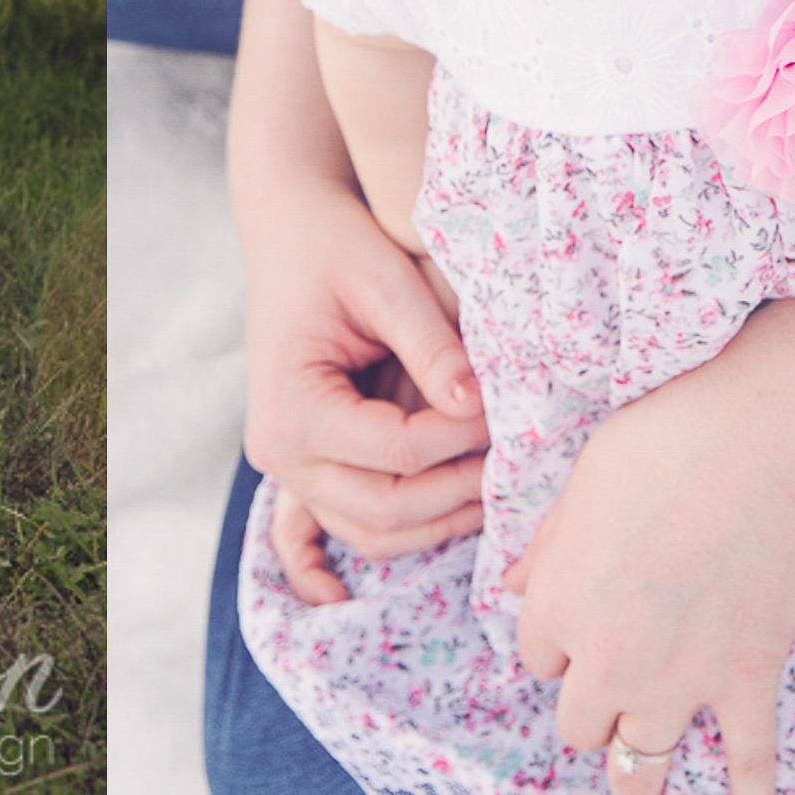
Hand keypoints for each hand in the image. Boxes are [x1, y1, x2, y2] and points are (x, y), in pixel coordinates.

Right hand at [241, 191, 487, 586]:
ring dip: (438, 522)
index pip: (398, 452)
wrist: (288, 232)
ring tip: (496, 488)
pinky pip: (349, 524)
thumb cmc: (335, 247)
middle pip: (385, 509)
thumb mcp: (385, 282)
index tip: (507, 409)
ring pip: (371, 532)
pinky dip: (395, 535)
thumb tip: (478, 408)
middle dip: (459, 492)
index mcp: (291, 407)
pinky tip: (424, 562)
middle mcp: (278, 450)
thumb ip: (432, 347)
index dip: (464, 440)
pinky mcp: (303, 466)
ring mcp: (286, 466)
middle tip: (516, 462)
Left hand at [504, 374, 794, 794]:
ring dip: (637, 774)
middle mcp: (606, 658)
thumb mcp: (575, 489)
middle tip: (607, 700)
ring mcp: (680, 679)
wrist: (757, 446)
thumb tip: (512, 586)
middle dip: (590, 708)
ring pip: (641, 758)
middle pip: (580, 721)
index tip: (579, 627)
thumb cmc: (658, 447)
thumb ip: (546, 551)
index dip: (558, 643)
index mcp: (554, 606)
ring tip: (637, 789)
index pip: (538, 657)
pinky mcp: (747, 679)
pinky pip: (748, 759)